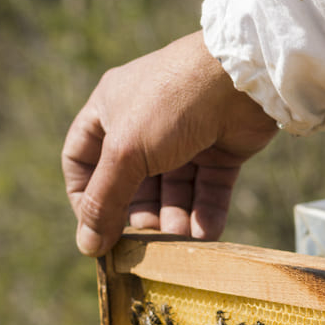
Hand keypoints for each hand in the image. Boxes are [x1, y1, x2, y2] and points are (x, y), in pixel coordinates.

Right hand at [62, 31, 277, 256]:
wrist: (240, 78)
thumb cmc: (171, 103)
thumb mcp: (126, 151)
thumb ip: (105, 200)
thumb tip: (88, 246)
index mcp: (110, 112)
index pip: (83, 161)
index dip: (86, 198)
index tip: (96, 231)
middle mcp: (145, 126)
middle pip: (133, 185)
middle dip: (141, 215)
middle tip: (148, 243)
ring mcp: (185, 139)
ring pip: (174, 192)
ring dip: (176, 220)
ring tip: (182, 240)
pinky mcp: (221, 151)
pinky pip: (208, 191)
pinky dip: (206, 214)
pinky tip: (206, 234)